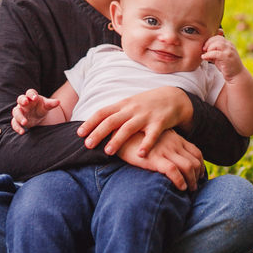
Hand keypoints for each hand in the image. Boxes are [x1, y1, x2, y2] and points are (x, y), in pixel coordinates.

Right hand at [11, 89, 60, 133]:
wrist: (39, 116)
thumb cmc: (42, 107)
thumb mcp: (47, 106)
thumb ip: (51, 103)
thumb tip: (58, 101)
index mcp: (32, 97)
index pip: (30, 92)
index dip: (31, 94)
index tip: (35, 98)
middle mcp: (24, 103)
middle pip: (20, 99)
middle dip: (22, 100)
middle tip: (25, 102)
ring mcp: (20, 111)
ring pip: (16, 111)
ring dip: (19, 116)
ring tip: (24, 122)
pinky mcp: (18, 119)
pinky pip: (14, 122)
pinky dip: (17, 127)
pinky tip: (22, 132)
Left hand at [77, 86, 191, 156]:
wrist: (173, 97)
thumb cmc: (147, 104)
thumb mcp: (129, 105)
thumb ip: (114, 114)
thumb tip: (94, 126)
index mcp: (123, 105)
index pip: (102, 113)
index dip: (90, 122)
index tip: (79, 134)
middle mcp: (132, 109)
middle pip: (112, 121)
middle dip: (98, 133)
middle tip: (88, 145)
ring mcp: (146, 115)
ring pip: (128, 128)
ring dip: (117, 140)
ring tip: (108, 152)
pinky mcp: (160, 122)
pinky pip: (152, 135)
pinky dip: (146, 144)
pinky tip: (140, 155)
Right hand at [116, 130, 204, 190]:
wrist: (119, 134)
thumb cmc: (137, 138)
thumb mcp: (156, 138)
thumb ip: (165, 145)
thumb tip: (172, 157)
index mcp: (175, 139)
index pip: (196, 152)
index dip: (201, 166)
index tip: (198, 176)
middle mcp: (174, 144)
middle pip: (195, 161)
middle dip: (198, 176)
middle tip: (194, 187)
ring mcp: (165, 150)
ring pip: (188, 166)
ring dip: (191, 180)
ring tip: (188, 189)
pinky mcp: (155, 158)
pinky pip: (174, 170)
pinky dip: (180, 181)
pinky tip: (180, 188)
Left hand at [200, 35, 243, 80]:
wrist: (237, 75)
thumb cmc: (227, 66)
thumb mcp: (219, 58)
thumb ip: (212, 54)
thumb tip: (203, 53)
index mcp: (228, 44)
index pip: (218, 37)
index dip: (209, 41)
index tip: (205, 47)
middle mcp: (230, 46)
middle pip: (217, 38)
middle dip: (208, 43)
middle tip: (204, 50)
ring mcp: (229, 51)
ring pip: (217, 43)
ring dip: (209, 48)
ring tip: (206, 54)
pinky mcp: (227, 58)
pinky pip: (216, 53)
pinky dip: (208, 54)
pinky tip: (204, 57)